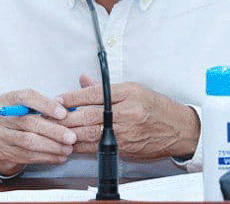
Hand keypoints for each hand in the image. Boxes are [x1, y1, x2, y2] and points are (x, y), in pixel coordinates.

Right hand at [0, 89, 77, 175]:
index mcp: (7, 100)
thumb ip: (43, 105)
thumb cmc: (18, 119)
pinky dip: (47, 157)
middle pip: (29, 123)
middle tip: (71, 137)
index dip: (46, 105)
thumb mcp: (26, 107)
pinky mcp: (3, 153)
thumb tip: (64, 105)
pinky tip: (59, 156)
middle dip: (54, 131)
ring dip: (52, 146)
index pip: (26, 97)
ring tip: (68, 148)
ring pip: (29, 142)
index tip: (64, 113)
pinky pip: (28, 156)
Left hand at [58, 74, 199, 160]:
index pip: (93, 94)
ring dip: (69, 133)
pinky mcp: (125, 148)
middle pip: (88, 115)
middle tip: (49, 116)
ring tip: (54, 130)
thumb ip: (106, 87)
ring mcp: (125, 133)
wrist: (180, 129)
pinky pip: (97, 147)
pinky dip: (82, 145)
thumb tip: (83, 80)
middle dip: (66, 117)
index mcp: (128, 93)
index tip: (58, 98)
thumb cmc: (158, 107)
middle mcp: (126, 113)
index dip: (72, 97)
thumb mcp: (135, 89)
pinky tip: (70, 143)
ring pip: (90, 134)